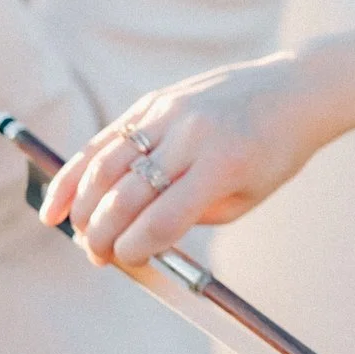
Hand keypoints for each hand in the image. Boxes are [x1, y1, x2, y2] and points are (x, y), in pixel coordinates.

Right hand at [39, 54, 323, 266]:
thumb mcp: (246, 196)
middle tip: (95, 256)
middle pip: (127, 194)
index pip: (162, 219)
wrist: (293, 92)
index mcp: (224, 165)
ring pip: (106, 163)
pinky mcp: (155, 99)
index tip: (124, 262)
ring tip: (74, 231)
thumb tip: (133, 239)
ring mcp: (170, 112)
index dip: (135, 248)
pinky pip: (107, 138)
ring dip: (80, 204)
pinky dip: (78, 169)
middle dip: (101, 233)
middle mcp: (192, 135)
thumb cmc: (273, 153)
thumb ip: (192, 216)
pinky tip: (61, 198)